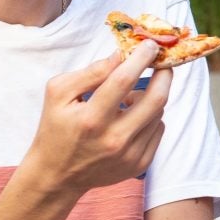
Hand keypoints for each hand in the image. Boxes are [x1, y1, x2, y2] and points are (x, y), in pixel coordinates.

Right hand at [26, 43, 173, 198]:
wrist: (58, 175)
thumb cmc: (55, 128)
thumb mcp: (58, 93)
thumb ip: (90, 72)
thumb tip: (120, 55)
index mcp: (91, 119)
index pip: (123, 80)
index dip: (140, 58)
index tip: (150, 44)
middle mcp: (114, 139)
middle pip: (155, 100)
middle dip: (164, 75)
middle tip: (162, 62)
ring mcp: (130, 155)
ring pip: (158, 113)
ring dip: (151, 97)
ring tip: (130, 97)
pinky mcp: (141, 164)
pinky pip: (158, 129)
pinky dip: (150, 117)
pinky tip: (130, 118)